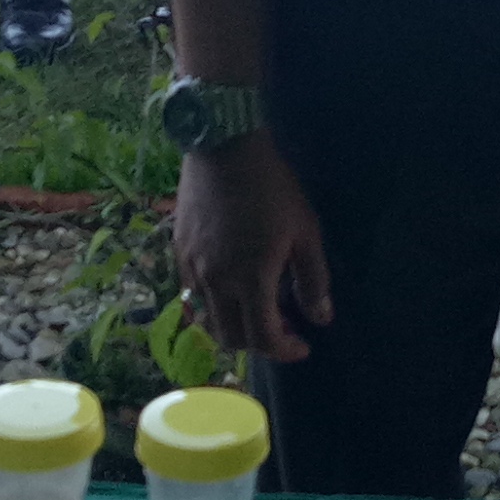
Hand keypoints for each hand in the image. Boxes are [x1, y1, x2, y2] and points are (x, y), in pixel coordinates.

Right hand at [175, 133, 330, 362]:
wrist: (223, 148)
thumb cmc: (272, 188)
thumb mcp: (305, 231)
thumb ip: (314, 279)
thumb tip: (321, 319)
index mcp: (251, 279)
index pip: (263, 339)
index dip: (285, 351)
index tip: (303, 345)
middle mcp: (216, 282)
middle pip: (232, 338)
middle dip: (260, 343)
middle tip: (283, 325)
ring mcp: (192, 268)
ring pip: (209, 320)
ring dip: (236, 325)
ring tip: (258, 306)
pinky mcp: (179, 253)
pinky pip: (193, 295)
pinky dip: (214, 304)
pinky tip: (232, 283)